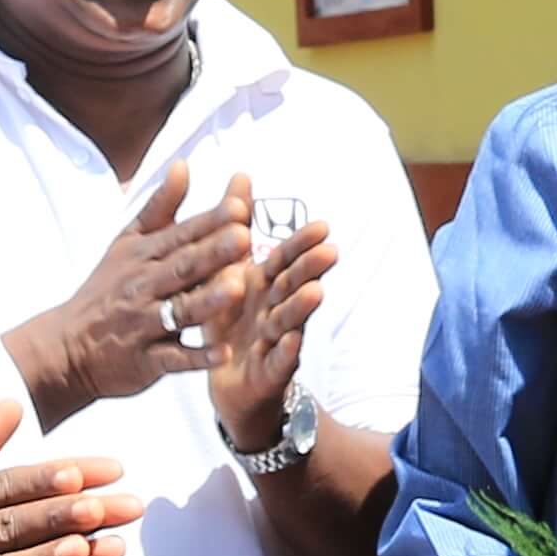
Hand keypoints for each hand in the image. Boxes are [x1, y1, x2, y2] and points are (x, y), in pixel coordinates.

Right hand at [27, 171, 257, 415]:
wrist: (66, 347)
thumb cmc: (106, 290)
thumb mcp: (127, 243)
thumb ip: (160, 207)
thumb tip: (184, 164)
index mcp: (144, 256)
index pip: (181, 235)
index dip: (210, 222)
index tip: (240, 206)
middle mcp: (144, 287)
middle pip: (183, 268)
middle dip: (213, 253)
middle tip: (244, 237)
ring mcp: (145, 325)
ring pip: (180, 311)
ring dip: (209, 300)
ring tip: (238, 288)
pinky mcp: (146, 361)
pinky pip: (174, 359)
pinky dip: (197, 357)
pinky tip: (224, 353)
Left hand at [200, 201, 334, 455]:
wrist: (225, 380)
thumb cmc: (229, 318)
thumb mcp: (227, 268)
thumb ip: (235, 224)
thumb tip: (241, 175)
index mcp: (262, 284)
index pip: (285, 259)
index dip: (302, 245)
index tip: (322, 226)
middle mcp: (273, 309)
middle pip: (292, 286)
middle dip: (310, 270)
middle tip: (331, 251)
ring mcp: (274, 341)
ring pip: (289, 321)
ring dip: (302, 308)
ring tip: (316, 292)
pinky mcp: (267, 373)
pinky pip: (277, 361)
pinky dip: (285, 352)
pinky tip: (292, 341)